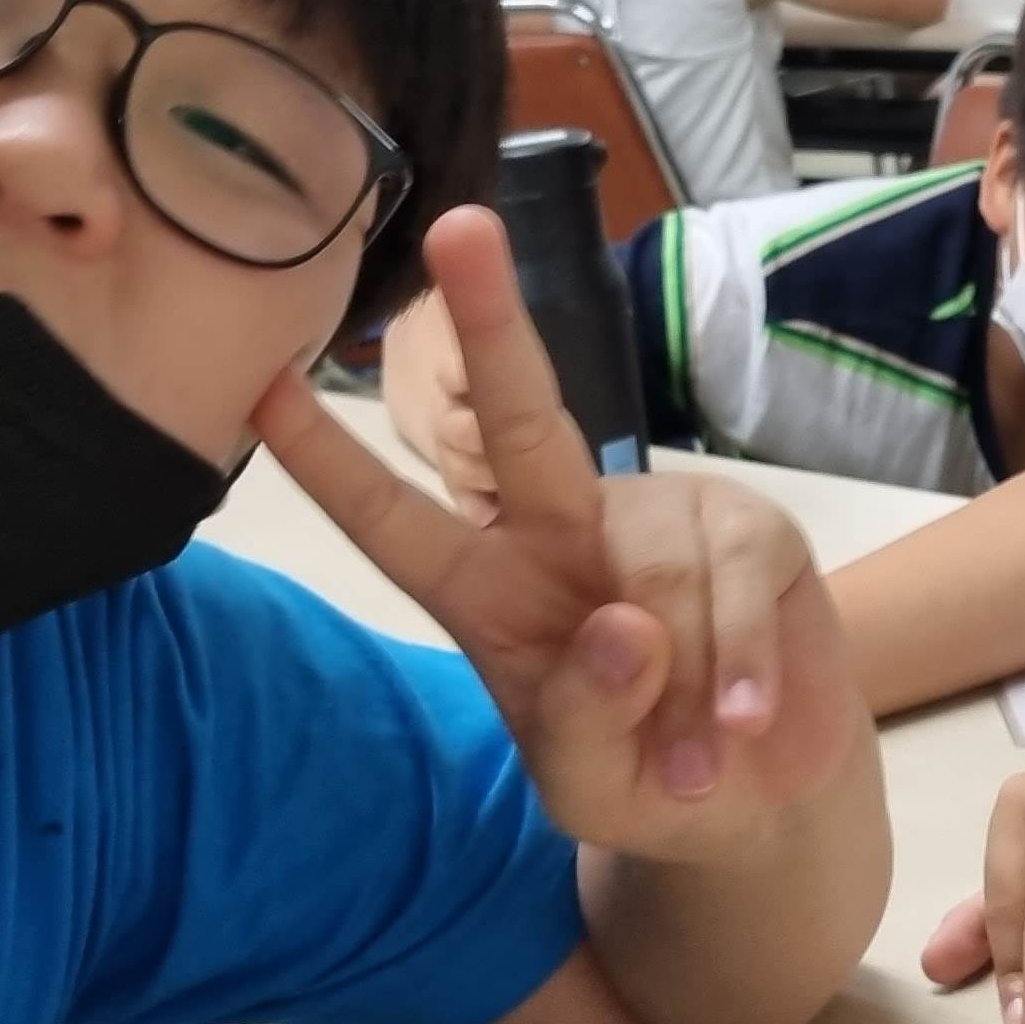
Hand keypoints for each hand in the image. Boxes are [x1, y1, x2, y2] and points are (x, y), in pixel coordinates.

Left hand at [259, 207, 865, 863]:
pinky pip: (732, 588)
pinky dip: (739, 670)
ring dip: (683, 690)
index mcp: (489, 590)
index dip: (330, 462)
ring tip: (701, 754)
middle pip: (523, 419)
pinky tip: (746, 718)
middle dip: (491, 321)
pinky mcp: (751, 529)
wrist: (764, 795)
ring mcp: (662, 520)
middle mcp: (566, 530)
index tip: (261, 386)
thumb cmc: (647, 780)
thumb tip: (622, 623)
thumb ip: (582, 721)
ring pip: (657, 580)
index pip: (395, 523)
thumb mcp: (587, 787)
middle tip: (459, 228)